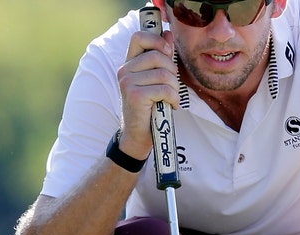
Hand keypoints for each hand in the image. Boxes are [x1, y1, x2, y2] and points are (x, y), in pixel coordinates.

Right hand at [117, 28, 178, 158]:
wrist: (139, 136)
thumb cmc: (150, 108)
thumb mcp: (155, 79)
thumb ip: (161, 56)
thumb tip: (168, 32)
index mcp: (129, 64)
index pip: (139, 36)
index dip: (156, 40)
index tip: (167, 52)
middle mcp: (124, 71)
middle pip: (158, 56)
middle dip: (172, 71)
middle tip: (172, 87)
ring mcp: (128, 83)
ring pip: (164, 74)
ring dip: (175, 88)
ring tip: (171, 98)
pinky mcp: (135, 95)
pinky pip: (164, 89)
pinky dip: (173, 99)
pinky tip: (171, 106)